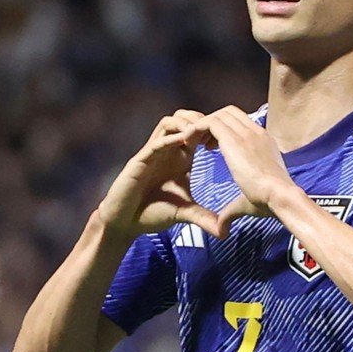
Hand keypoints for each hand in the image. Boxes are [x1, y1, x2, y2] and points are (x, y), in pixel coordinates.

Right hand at [98, 110, 221, 240]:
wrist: (125, 223)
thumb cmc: (152, 213)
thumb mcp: (184, 214)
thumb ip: (203, 218)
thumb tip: (225, 232)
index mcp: (180, 158)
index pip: (197, 132)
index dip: (211, 129)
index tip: (227, 136)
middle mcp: (167, 151)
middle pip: (183, 119)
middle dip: (199, 119)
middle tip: (214, 128)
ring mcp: (153, 154)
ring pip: (168, 123)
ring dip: (184, 123)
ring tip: (199, 131)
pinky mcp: (140, 161)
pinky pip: (155, 143)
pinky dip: (169, 139)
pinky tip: (182, 141)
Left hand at [190, 106, 294, 236]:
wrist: (280, 197)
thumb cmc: (270, 202)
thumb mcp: (247, 203)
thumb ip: (231, 211)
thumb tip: (222, 228)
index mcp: (265, 144)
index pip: (242, 124)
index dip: (224, 131)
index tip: (212, 147)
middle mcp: (256, 133)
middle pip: (229, 113)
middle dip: (213, 123)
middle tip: (200, 143)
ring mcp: (246, 133)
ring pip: (219, 115)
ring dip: (203, 126)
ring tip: (192, 142)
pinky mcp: (234, 138)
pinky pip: (209, 122)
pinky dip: (196, 129)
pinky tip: (188, 142)